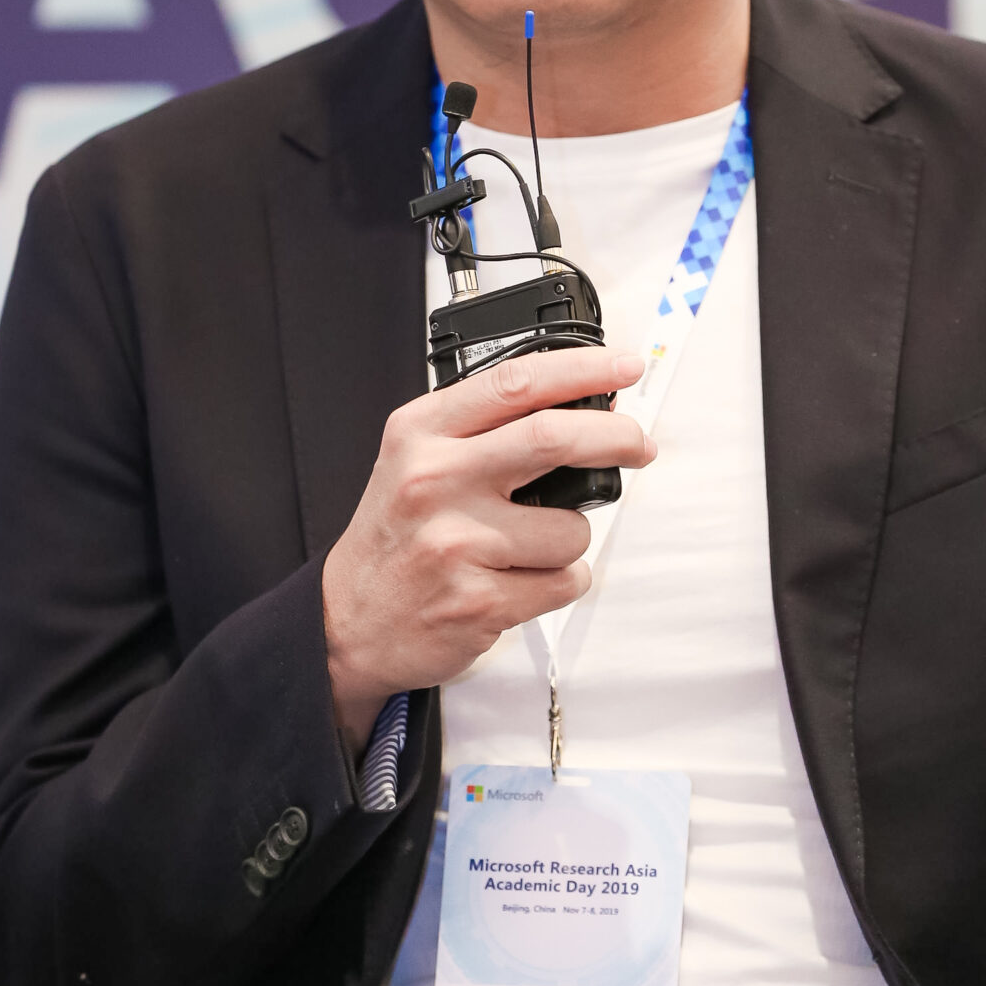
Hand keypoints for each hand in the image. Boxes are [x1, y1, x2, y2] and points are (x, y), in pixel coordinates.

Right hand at [323, 346, 654, 750]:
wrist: (346, 621)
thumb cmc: (395, 536)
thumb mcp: (414, 458)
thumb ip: (481, 428)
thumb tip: (576, 404)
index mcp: (422, 434)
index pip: (515, 383)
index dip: (582, 369)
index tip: (625, 365)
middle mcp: (435, 481)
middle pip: (552, 438)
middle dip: (616, 436)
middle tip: (639, 443)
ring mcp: (456, 544)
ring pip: (571, 528)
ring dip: (571, 537)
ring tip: (528, 546)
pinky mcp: (478, 601)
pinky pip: (564, 582)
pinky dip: (560, 581)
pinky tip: (518, 580)